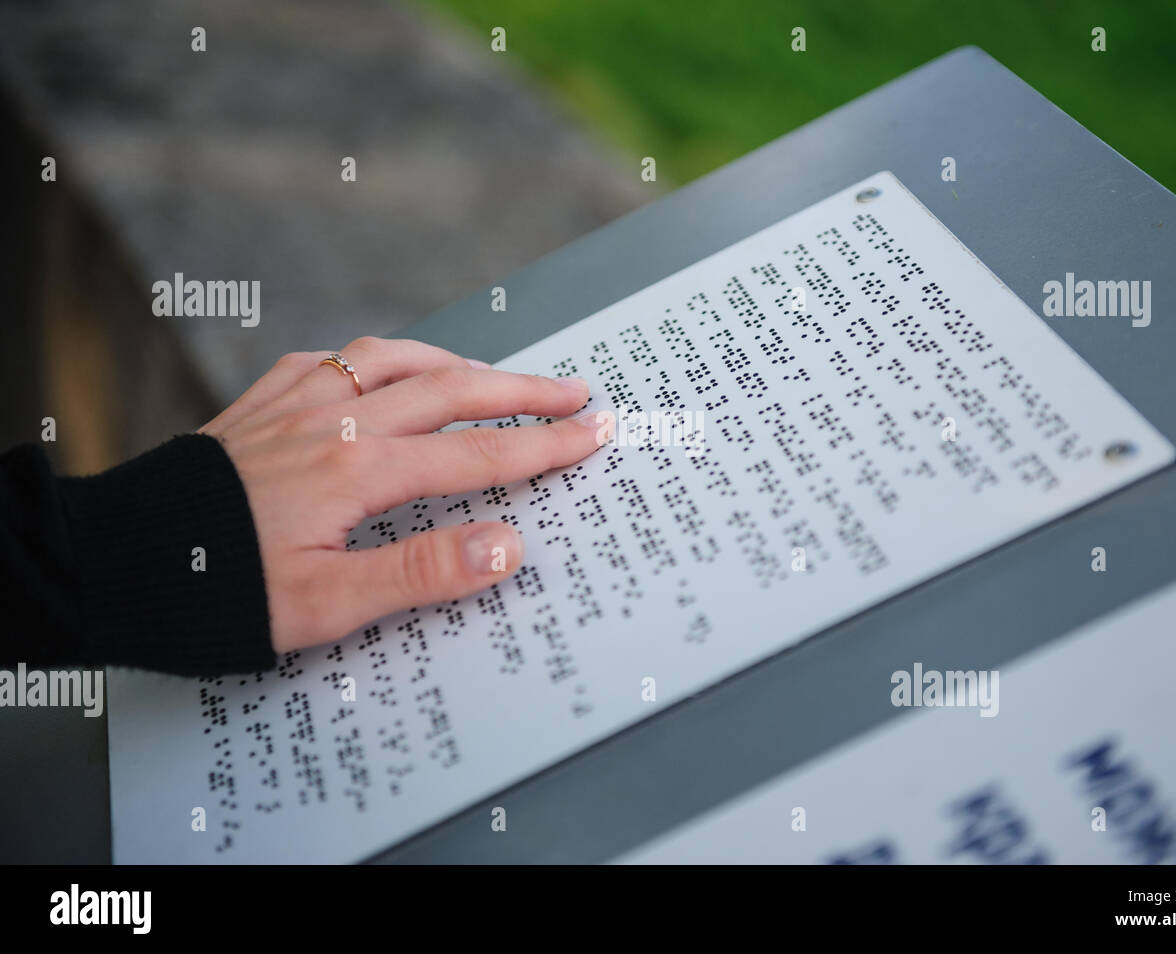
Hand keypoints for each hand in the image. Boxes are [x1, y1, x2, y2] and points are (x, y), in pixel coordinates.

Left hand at [198, 337, 605, 653]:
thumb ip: (420, 572)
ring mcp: (293, 404)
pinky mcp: (258, 403)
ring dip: (453, 362)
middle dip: (520, 390)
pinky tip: (379, 371)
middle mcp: (334, 422)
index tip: (594, 432)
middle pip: (449, 390)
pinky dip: (374, 358)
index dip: (543, 444)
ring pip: (392, 359)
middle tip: (574, 391)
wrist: (112, 560)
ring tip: (491, 373)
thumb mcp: (322, 605)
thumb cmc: (216, 591)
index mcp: (358, 470)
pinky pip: (330, 359)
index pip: (476, 452)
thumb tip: (508, 544)